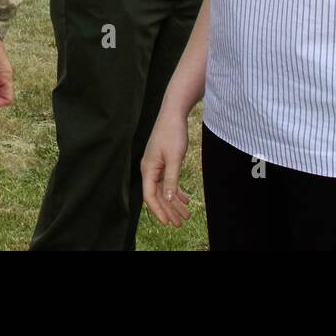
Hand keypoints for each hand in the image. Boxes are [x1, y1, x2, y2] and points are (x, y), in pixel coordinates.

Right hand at [141, 109, 191, 226]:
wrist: (173, 113)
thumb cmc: (172, 132)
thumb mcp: (174, 157)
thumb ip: (171, 179)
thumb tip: (168, 198)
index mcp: (148, 169)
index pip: (150, 195)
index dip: (158, 210)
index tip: (168, 222)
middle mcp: (149, 169)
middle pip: (157, 195)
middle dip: (169, 210)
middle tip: (180, 223)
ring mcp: (156, 166)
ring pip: (164, 189)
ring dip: (174, 202)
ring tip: (186, 214)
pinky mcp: (163, 162)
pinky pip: (168, 181)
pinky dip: (176, 190)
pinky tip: (186, 199)